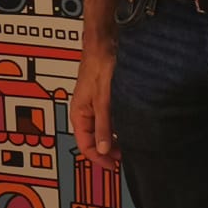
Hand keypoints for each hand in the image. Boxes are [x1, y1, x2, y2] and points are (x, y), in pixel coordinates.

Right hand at [71, 39, 118, 163]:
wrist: (104, 42)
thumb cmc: (100, 65)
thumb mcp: (103, 100)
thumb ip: (103, 125)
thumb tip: (104, 149)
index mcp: (79, 113)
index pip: (85, 146)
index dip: (99, 158)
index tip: (113, 166)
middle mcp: (84, 110)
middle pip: (92, 139)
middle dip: (107, 151)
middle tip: (124, 157)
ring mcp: (93, 103)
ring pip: (101, 129)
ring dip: (112, 138)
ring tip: (128, 144)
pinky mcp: (102, 97)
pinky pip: (107, 118)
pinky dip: (116, 126)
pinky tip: (128, 127)